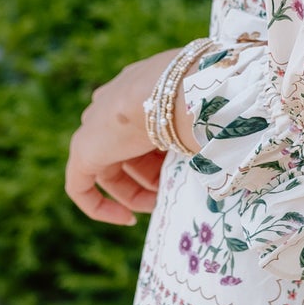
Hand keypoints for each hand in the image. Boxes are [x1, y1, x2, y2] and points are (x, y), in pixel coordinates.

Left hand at [65, 49, 191, 225]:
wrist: (178, 89)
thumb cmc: (203, 99)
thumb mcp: (205, 113)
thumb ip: (200, 128)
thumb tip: (222, 150)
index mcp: (139, 86)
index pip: (143, 126)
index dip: (161, 155)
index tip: (177, 171)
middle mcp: (113, 101)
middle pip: (128, 149)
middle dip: (151, 175)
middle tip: (172, 190)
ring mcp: (95, 123)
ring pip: (111, 167)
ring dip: (136, 190)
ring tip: (161, 201)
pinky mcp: (83, 149)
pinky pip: (81, 184)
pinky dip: (98, 205)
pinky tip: (125, 219)